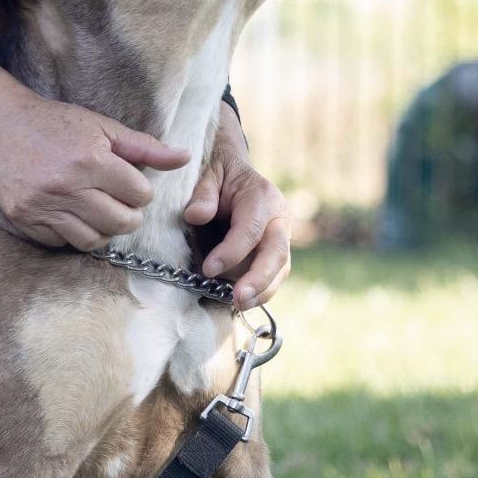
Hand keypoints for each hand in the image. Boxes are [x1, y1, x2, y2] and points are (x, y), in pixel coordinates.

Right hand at [0, 64, 190, 248]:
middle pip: (120, 223)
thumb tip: (184, 158)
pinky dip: (74, 234)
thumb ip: (145, 147)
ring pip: (92, 240)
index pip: (138, 195)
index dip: (141, 191)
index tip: (132, 183)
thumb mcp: (103, 126)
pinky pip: (61, 242)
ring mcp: (43, 207)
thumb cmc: (57, 122)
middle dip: (129, 215)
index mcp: (92, 161)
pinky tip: (75, 215)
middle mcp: (68, 187)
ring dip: (105, 230)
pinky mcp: (25, 219)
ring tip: (102, 212)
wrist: (1, 123)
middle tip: (122, 203)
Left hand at [184, 101, 290, 309]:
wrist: (235, 172)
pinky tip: (243, 302)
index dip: (232, 252)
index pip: (251, 229)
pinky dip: (262, 291)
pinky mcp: (277, 251)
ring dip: (262, 290)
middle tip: (238, 299)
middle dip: (259, 279)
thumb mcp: (209, 173)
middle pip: (276, 253)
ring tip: (240, 305)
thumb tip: (195, 215)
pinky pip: (275, 275)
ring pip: (281, 268)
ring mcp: (282, 236)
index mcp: (263, 196)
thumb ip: (203, 192)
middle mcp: (279, 218)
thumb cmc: (220, 173)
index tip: (208, 269)